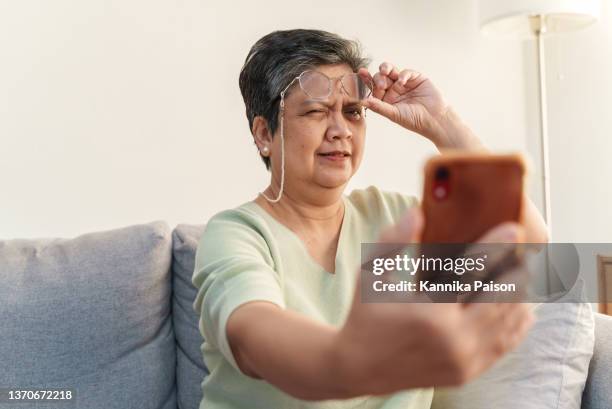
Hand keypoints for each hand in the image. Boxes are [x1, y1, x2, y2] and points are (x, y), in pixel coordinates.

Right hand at [334, 207, 533, 394]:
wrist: (358, 366)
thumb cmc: (365, 314)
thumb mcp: (371, 273)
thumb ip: (393, 241)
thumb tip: (417, 211)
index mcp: (429, 312)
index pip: (472, 272)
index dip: (495, 247)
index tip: (514, 229)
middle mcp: (453, 340)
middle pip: (501, 298)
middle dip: (515, 271)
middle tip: (521, 251)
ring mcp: (464, 360)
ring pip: (508, 322)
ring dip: (520, 295)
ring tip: (522, 273)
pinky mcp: (467, 373)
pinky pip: (504, 345)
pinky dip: (517, 324)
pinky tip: (522, 306)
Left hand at [359, 62, 449, 143]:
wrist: (434, 118)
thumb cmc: (414, 120)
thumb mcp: (393, 114)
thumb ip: (379, 107)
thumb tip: (362, 101)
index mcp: (385, 99)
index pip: (373, 88)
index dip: (366, 80)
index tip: (360, 73)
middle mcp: (393, 90)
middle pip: (380, 78)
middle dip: (378, 79)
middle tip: (381, 85)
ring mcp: (403, 83)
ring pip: (391, 71)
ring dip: (386, 69)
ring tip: (384, 71)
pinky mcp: (415, 78)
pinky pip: (405, 72)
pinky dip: (403, 74)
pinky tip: (402, 81)